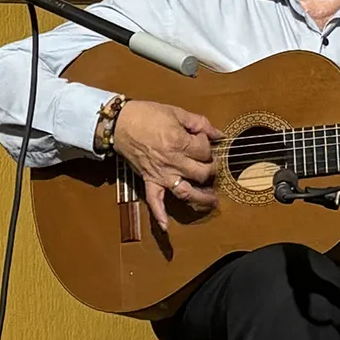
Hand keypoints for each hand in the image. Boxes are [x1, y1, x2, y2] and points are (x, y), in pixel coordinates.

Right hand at [110, 100, 222, 231]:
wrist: (119, 122)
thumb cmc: (147, 114)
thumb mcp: (176, 112)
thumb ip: (200, 123)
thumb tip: (219, 134)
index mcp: (179, 143)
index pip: (205, 150)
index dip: (208, 144)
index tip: (203, 140)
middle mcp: (173, 162)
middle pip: (202, 172)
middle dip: (211, 169)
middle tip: (211, 165)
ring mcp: (161, 174)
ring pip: (186, 192)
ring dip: (201, 199)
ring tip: (213, 202)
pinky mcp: (149, 180)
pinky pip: (154, 201)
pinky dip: (159, 215)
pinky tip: (166, 227)